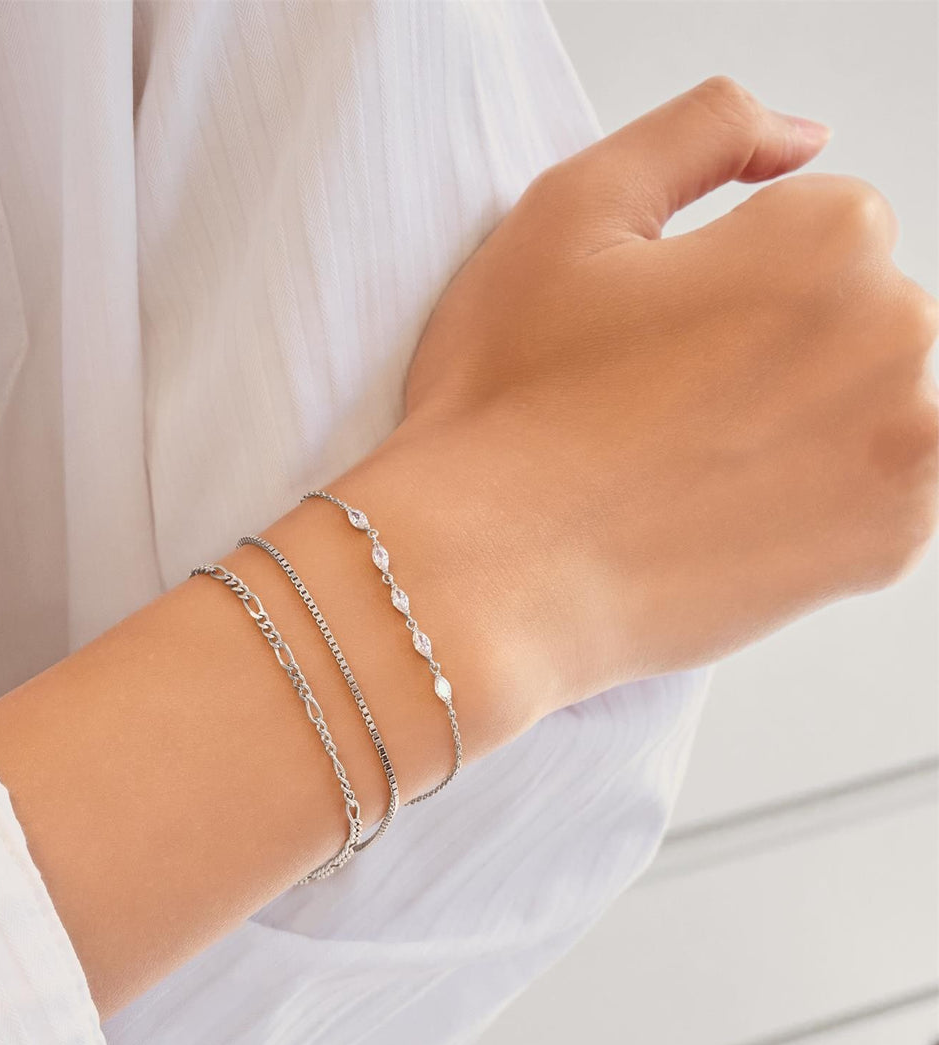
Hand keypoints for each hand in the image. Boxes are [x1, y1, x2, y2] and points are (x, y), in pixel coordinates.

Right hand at [399, 76, 938, 712]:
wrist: (488, 574)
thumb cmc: (508, 410)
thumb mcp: (569, 210)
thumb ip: (702, 128)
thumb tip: (800, 140)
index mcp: (826, 243)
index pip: (819, 222)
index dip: (725, 272)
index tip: (656, 332)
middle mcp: (895, 340)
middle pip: (849, 310)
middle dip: (772, 338)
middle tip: (660, 401)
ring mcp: (906, 450)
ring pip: (863, 395)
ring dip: (799, 411)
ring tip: (689, 458)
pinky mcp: (889, 542)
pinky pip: (871, 484)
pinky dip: (814, 490)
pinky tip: (721, 505)